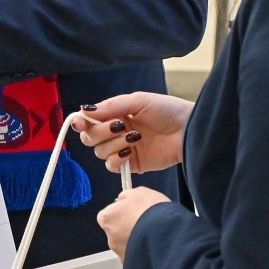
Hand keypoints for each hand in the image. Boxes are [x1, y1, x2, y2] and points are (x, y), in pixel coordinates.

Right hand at [75, 91, 192, 173]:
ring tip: (134, 137)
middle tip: (119, 124)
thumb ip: (110, 106)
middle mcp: (115, 132)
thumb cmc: (167, 110)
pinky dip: (116, 159)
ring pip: (99, 152)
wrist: (188, 130)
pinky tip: (130, 150)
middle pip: (89, 138)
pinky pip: (112, 166)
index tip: (80, 122)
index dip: (80, 122)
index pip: (88, 121)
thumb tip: (84, 111)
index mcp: (114, 115)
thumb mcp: (137, 101)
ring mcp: (123, 149)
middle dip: (100, 132)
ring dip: (113, 143)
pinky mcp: (132, 165)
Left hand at [96, 186, 170, 260]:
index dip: (120, 212)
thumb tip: (121, 200)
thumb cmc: (150, 210)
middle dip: (128, 228)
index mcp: (106, 218)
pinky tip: (156, 245)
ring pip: (128, 246)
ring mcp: (122, 254)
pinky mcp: (134, 265)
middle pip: (117, 232)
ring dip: (137, 241)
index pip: (108, 215)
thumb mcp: (138, 193)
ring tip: (153, 235)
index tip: (132, 211)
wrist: (167, 233)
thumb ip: (126, 197)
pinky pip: (138, 256)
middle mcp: (110, 238)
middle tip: (144, 223)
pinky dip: (144, 251)